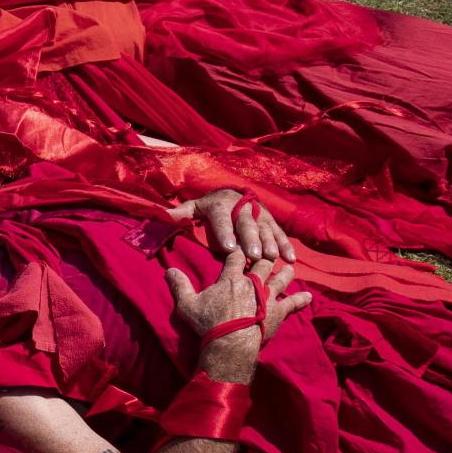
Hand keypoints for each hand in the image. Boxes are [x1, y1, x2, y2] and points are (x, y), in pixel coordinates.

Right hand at [163, 249, 307, 377]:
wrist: (230, 345)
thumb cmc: (208, 324)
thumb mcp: (187, 305)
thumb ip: (179, 285)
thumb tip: (168, 270)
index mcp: (231, 278)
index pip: (235, 256)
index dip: (238, 249)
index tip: (240, 244)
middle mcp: (252, 282)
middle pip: (262, 263)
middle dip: (265, 256)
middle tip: (268, 251)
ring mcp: (268, 296)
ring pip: (281, 278)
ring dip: (285, 273)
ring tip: (289, 267)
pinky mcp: (278, 312)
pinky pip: (293, 303)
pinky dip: (300, 299)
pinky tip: (309, 296)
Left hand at [166, 189, 290, 264]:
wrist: (230, 194)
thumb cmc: (208, 208)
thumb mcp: (192, 207)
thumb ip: (179, 213)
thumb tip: (162, 215)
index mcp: (220, 204)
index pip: (222, 217)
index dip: (225, 232)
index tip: (228, 248)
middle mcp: (242, 206)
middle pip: (246, 223)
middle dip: (250, 239)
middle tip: (253, 255)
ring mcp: (259, 213)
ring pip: (265, 227)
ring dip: (270, 242)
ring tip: (271, 258)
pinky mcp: (270, 220)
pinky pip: (279, 232)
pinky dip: (285, 244)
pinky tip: (289, 258)